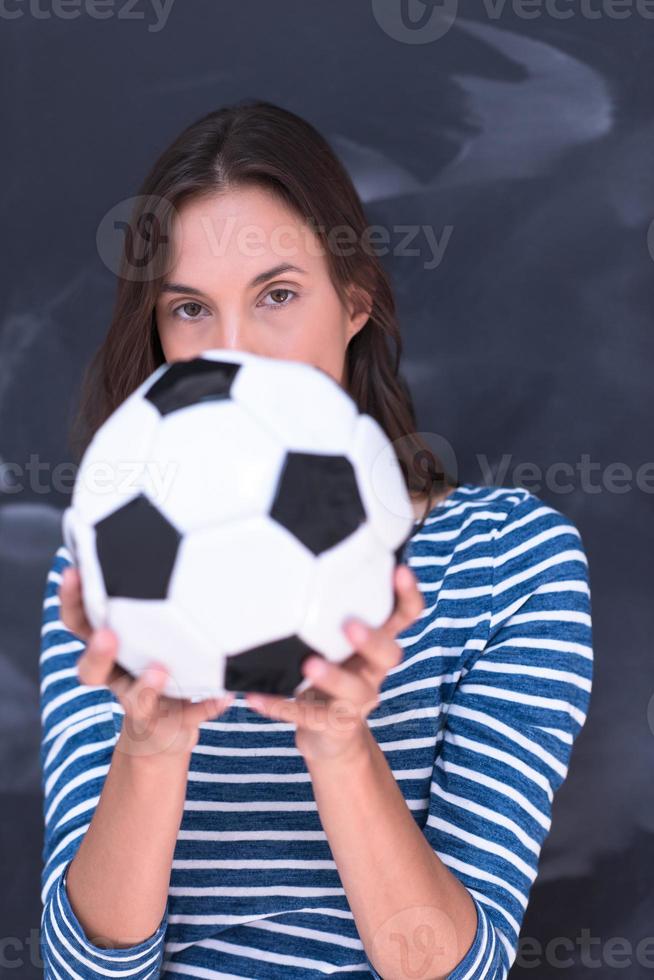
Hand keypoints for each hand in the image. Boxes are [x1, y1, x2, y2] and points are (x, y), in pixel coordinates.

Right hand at [59, 565, 234, 760]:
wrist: (166, 731)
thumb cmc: (157, 663)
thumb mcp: (149, 630)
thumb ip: (151, 597)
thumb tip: (172, 532)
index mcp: (109, 648)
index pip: (80, 624)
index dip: (71, 602)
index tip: (73, 572)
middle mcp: (118, 677)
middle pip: (91, 669)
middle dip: (97, 651)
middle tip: (106, 634)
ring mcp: (141, 704)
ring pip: (132, 700)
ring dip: (145, 685)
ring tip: (161, 670)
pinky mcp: (169, 724)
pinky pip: (188, 717)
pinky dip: (205, 707)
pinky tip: (225, 697)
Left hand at [244, 564, 424, 764]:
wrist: (330, 736)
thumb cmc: (332, 673)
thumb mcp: (335, 640)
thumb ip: (328, 610)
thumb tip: (293, 553)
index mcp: (377, 644)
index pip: (404, 617)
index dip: (408, 597)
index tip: (399, 571)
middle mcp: (373, 672)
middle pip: (389, 655)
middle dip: (372, 640)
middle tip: (350, 625)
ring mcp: (356, 702)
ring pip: (355, 691)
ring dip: (333, 677)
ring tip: (310, 665)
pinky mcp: (332, 725)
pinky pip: (306, 716)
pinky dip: (280, 706)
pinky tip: (254, 697)